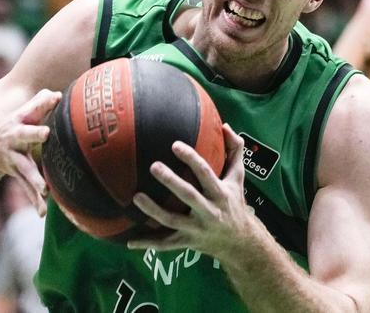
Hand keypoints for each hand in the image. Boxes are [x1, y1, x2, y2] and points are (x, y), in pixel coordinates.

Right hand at [0, 89, 61, 215]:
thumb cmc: (9, 124)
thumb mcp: (21, 112)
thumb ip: (40, 103)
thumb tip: (58, 94)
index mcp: (19, 121)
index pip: (33, 108)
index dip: (43, 102)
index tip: (56, 96)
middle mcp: (15, 138)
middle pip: (25, 134)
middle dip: (35, 133)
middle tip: (46, 133)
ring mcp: (14, 157)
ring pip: (25, 168)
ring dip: (35, 178)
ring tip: (44, 189)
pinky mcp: (16, 172)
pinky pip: (26, 187)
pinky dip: (34, 200)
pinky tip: (42, 212)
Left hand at [128, 124, 253, 254]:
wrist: (240, 243)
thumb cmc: (234, 203)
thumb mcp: (238, 178)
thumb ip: (234, 150)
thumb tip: (225, 126)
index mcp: (220, 193)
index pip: (205, 173)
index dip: (191, 159)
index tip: (175, 145)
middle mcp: (209, 212)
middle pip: (189, 196)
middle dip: (171, 182)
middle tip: (153, 166)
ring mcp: (196, 229)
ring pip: (172, 221)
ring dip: (153, 211)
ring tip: (135, 197)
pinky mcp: (186, 242)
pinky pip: (166, 244)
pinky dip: (148, 244)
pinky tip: (129, 242)